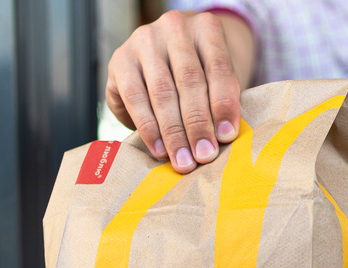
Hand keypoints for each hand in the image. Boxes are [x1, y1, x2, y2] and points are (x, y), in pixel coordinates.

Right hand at [106, 10, 253, 172]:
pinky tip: (159, 149)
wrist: (166, 57)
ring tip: (183, 160)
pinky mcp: (121, 60)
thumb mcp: (216, 79)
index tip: (227, 136)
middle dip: (198, 124)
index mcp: (206, 28)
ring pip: (162, 92)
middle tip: (204, 156)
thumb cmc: (200, 74)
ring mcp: (144, 41)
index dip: (224, 105)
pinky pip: (135, 98)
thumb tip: (222, 138)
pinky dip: (148, 128)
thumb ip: (221, 101)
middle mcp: (174, 28)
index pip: (219, 68)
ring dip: (173, 132)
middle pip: (189, 81)